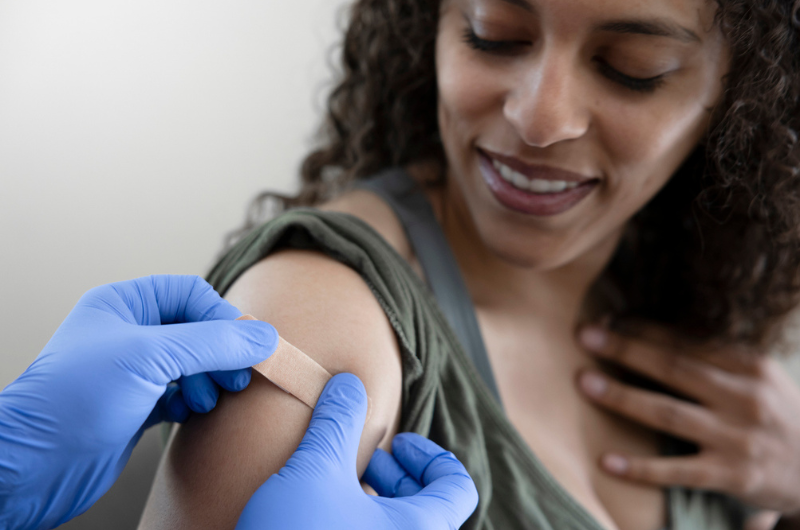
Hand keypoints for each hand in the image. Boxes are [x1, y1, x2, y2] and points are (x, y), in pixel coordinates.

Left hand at [0, 275, 277, 529]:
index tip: (243, 346)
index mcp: (123, 305)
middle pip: (196, 330)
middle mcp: (128, 334)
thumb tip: (265, 338)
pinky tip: (187, 414)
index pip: (191, 294)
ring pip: (191, 364)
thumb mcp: (150, 357)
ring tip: (208, 399)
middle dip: (220, 353)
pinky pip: (180, 395)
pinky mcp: (136, 407)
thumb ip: (213, 343)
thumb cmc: (74, 400)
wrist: (34, 466)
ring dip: (208, 380)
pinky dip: (191, 403)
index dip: (221, 317)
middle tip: (236, 378)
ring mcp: (132, 372)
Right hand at [237, 373, 478, 529]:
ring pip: (399, 527)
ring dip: (376, 499)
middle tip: (365, 460)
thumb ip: (338, 422)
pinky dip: (359, 522)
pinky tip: (323, 512)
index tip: (395, 443)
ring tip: (340, 484)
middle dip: (396, 474)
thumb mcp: (314, 471)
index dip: (430, 455)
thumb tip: (349, 383)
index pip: (458, 487)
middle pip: (429, 506)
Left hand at [575, 323, 799, 517]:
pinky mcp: (733, 476)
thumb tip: (648, 330)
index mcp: (750, 366)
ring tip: (585, 382)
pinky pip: (678, 471)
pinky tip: (607, 461)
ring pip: (669, 413)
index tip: (607, 317)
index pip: (687, 341)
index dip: (643, 328)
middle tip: (584, 335)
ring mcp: (738, 438)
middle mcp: (745, 398)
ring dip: (623, 397)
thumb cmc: (775, 415)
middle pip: (674, 367)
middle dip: (626, 349)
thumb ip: (713, 357)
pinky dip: (640, 467)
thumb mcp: (757, 378)